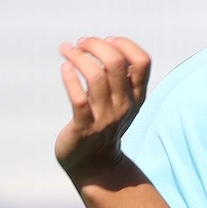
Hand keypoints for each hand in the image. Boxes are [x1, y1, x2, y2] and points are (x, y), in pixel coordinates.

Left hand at [55, 36, 151, 183]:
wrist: (95, 166)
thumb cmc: (104, 126)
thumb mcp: (122, 103)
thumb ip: (120, 78)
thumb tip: (106, 44)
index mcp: (136, 97)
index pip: (142, 61)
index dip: (124, 44)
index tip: (105, 41)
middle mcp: (124, 106)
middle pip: (116, 63)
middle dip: (95, 45)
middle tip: (80, 42)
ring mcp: (105, 118)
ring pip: (95, 76)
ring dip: (78, 56)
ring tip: (67, 50)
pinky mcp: (84, 127)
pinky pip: (78, 98)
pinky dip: (70, 78)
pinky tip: (65, 69)